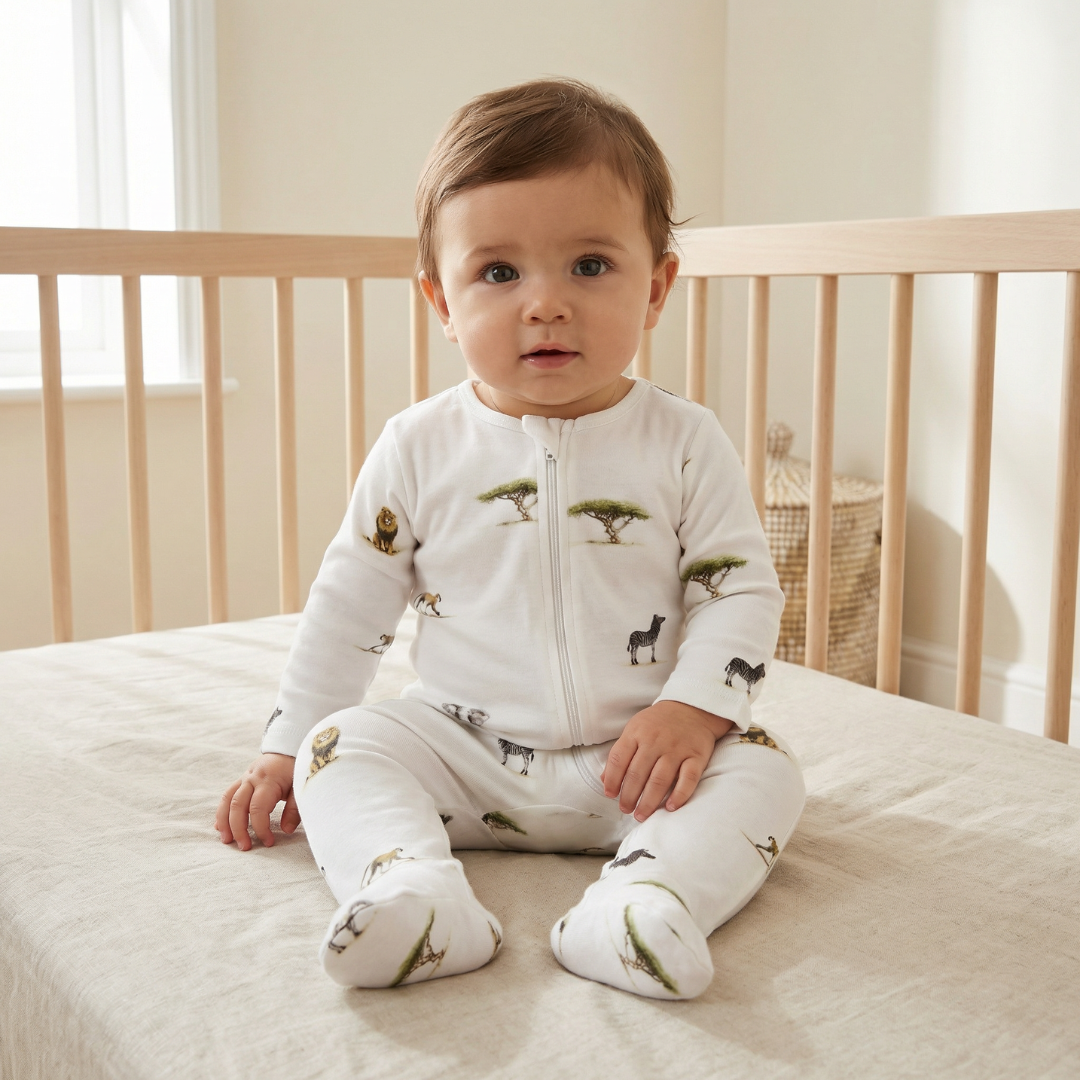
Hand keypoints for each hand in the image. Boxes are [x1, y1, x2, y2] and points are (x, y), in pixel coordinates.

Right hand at [216, 753, 299, 850]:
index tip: (269, 842)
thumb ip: (294, 808)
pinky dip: (222, 811)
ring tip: (226, 840)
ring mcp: (245, 778)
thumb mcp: (300, 786)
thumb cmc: (297, 768)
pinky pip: (227, 795)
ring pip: (227, 800)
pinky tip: (220, 826)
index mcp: (268, 780)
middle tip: (244, 847)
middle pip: (238, 805)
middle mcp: (252, 778)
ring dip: (224, 822)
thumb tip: (286, 830)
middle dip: (238, 829)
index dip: (261, 828)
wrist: (289, 748)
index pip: (258, 808)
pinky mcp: (241, 780)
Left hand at [602, 701, 731, 821]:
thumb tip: (605, 780)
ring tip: (641, 815)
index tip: (610, 795)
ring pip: (660, 780)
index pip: (619, 759)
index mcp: (636, 733)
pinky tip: (671, 807)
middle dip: (629, 796)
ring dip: (649, 801)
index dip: (612, 780)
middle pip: (638, 773)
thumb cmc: (658, 723)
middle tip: (626, 810)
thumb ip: (620, 754)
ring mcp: (677, 749)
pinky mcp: (697, 756)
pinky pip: (688, 778)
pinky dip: (680, 795)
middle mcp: (655, 741)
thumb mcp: (634, 730)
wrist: (692, 707)